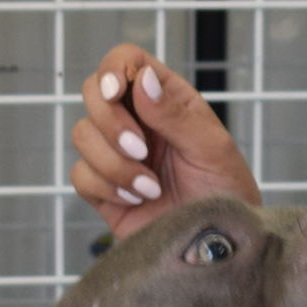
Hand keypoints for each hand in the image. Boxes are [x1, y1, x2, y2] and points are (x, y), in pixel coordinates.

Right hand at [70, 47, 260, 238]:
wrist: (217, 246)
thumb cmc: (226, 192)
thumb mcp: (212, 148)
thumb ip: (175, 113)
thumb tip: (142, 78)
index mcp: (165, 99)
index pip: (126, 60)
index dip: (114, 68)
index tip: (119, 92)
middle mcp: (137, 120)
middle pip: (93, 91)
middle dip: (110, 121)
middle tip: (141, 150)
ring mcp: (116, 154)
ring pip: (82, 134)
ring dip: (114, 163)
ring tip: (150, 188)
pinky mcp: (103, 189)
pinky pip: (80, 174)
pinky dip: (106, 187)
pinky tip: (136, 200)